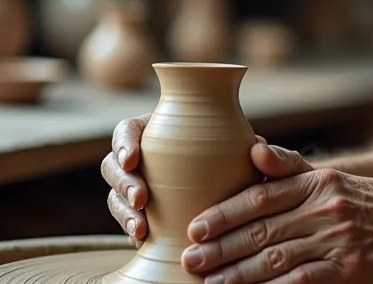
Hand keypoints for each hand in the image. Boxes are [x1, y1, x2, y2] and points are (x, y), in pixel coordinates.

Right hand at [103, 112, 269, 245]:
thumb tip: (259, 145)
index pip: (128, 130)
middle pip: (113, 166)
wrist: (229, 188)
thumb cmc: (232, 156)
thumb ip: (245, 143)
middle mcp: (140, 158)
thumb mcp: (238, 145)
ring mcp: (137, 186)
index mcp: (154, 131)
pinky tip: (143, 241)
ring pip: (116, 197)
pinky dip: (133, 231)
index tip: (132, 158)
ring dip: (124, 212)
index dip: (124, 143)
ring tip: (140, 229)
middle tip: (140, 198)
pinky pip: (128, 222)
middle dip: (123, 182)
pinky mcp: (141, 213)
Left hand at [181, 141, 372, 282]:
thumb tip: (251, 148)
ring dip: (238, 273)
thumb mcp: (336, 177)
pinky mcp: (347, 270)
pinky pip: (301, 280)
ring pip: (276, 258)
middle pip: (261, 229)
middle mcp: (324, 208)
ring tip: (210, 283)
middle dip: (221, 246)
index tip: (196, 226)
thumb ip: (291, 168)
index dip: (225, 212)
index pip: (261, 197)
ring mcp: (336, 240)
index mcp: (318, 183)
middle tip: (191, 257)